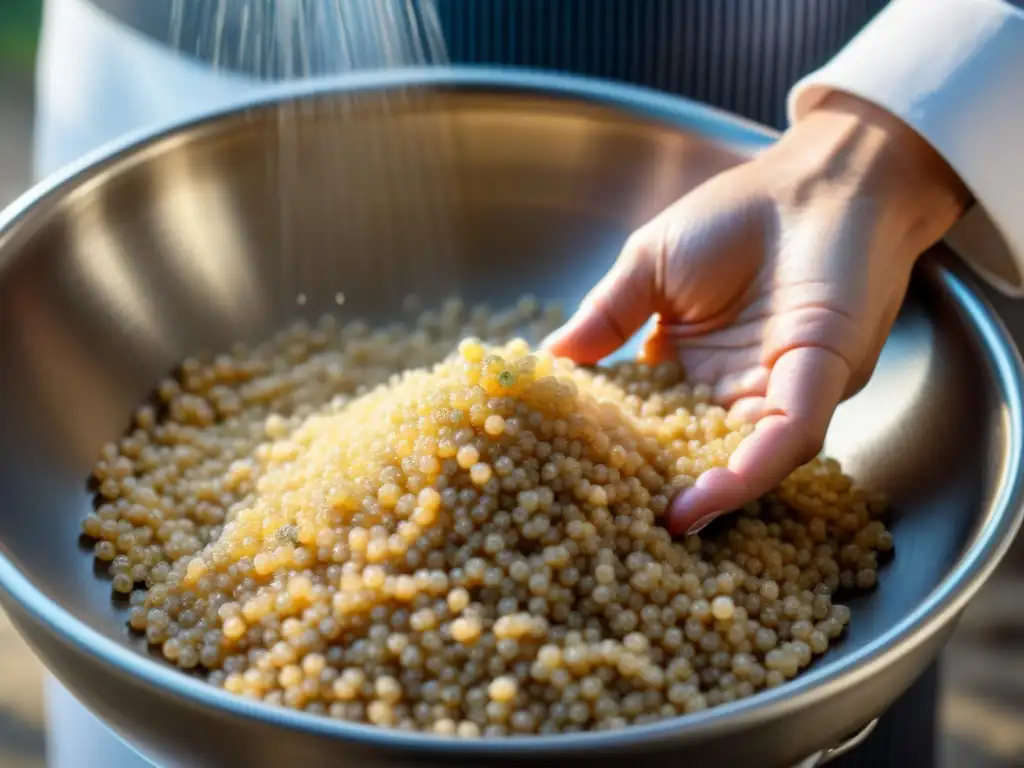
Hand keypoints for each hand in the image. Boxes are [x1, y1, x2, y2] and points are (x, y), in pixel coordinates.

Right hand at [544, 92, 969, 534]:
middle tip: (623, 526)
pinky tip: (712, 491)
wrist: (816, 178)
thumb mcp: (648, 266)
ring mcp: (780, 389)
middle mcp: (735, 391)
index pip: (649, 423)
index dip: (618, 453)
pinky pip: (789, 435)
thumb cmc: (737, 214)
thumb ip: (605, 315)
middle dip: (666, 491)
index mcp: (691, 368)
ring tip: (669, 523)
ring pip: (749, 460)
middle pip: (697, 454)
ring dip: (713, 495)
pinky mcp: (822, 377)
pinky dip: (753, 467)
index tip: (574, 477)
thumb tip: (548, 359)